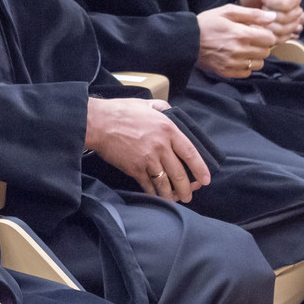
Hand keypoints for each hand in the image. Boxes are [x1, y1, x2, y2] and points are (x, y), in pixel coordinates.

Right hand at [85, 97, 209, 200]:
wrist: (97, 123)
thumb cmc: (120, 111)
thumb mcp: (146, 103)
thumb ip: (162, 107)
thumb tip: (171, 111)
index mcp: (167, 129)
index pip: (190, 152)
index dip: (200, 168)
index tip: (205, 179)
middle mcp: (161, 146)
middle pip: (179, 173)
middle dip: (187, 188)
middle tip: (189, 195)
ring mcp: (148, 159)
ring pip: (165, 183)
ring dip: (172, 195)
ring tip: (175, 200)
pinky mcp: (134, 169)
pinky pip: (148, 185)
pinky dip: (153, 193)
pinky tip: (156, 196)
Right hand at [197, 4, 277, 78]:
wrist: (186, 40)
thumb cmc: (207, 23)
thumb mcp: (227, 11)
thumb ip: (252, 14)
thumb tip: (272, 18)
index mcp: (241, 33)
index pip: (270, 38)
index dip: (266, 34)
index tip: (257, 32)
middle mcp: (239, 50)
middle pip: (266, 52)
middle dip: (261, 45)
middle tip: (250, 40)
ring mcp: (233, 63)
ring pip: (259, 64)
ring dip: (255, 57)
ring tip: (244, 50)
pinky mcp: (226, 72)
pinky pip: (247, 73)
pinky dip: (245, 66)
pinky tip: (237, 58)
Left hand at [238, 0, 303, 40]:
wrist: (248, 8)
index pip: (287, 4)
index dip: (272, 4)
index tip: (263, 0)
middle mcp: (297, 10)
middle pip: (287, 19)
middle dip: (269, 15)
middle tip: (260, 10)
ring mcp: (294, 24)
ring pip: (286, 30)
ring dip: (269, 26)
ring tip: (260, 19)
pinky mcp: (287, 35)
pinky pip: (283, 39)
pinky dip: (270, 35)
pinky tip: (261, 29)